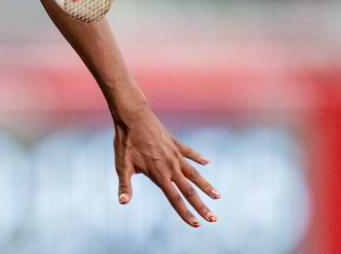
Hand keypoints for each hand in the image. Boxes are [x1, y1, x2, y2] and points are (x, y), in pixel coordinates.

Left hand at [113, 104, 220, 226]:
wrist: (132, 116)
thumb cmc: (125, 142)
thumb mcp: (122, 165)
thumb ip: (125, 185)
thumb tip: (123, 202)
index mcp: (159, 174)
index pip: (175, 199)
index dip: (186, 213)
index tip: (197, 224)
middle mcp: (171, 166)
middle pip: (189, 190)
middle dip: (202, 206)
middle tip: (214, 219)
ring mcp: (175, 154)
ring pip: (194, 173)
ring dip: (206, 186)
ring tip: (218, 196)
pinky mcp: (175, 143)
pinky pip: (190, 153)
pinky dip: (199, 158)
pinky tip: (207, 162)